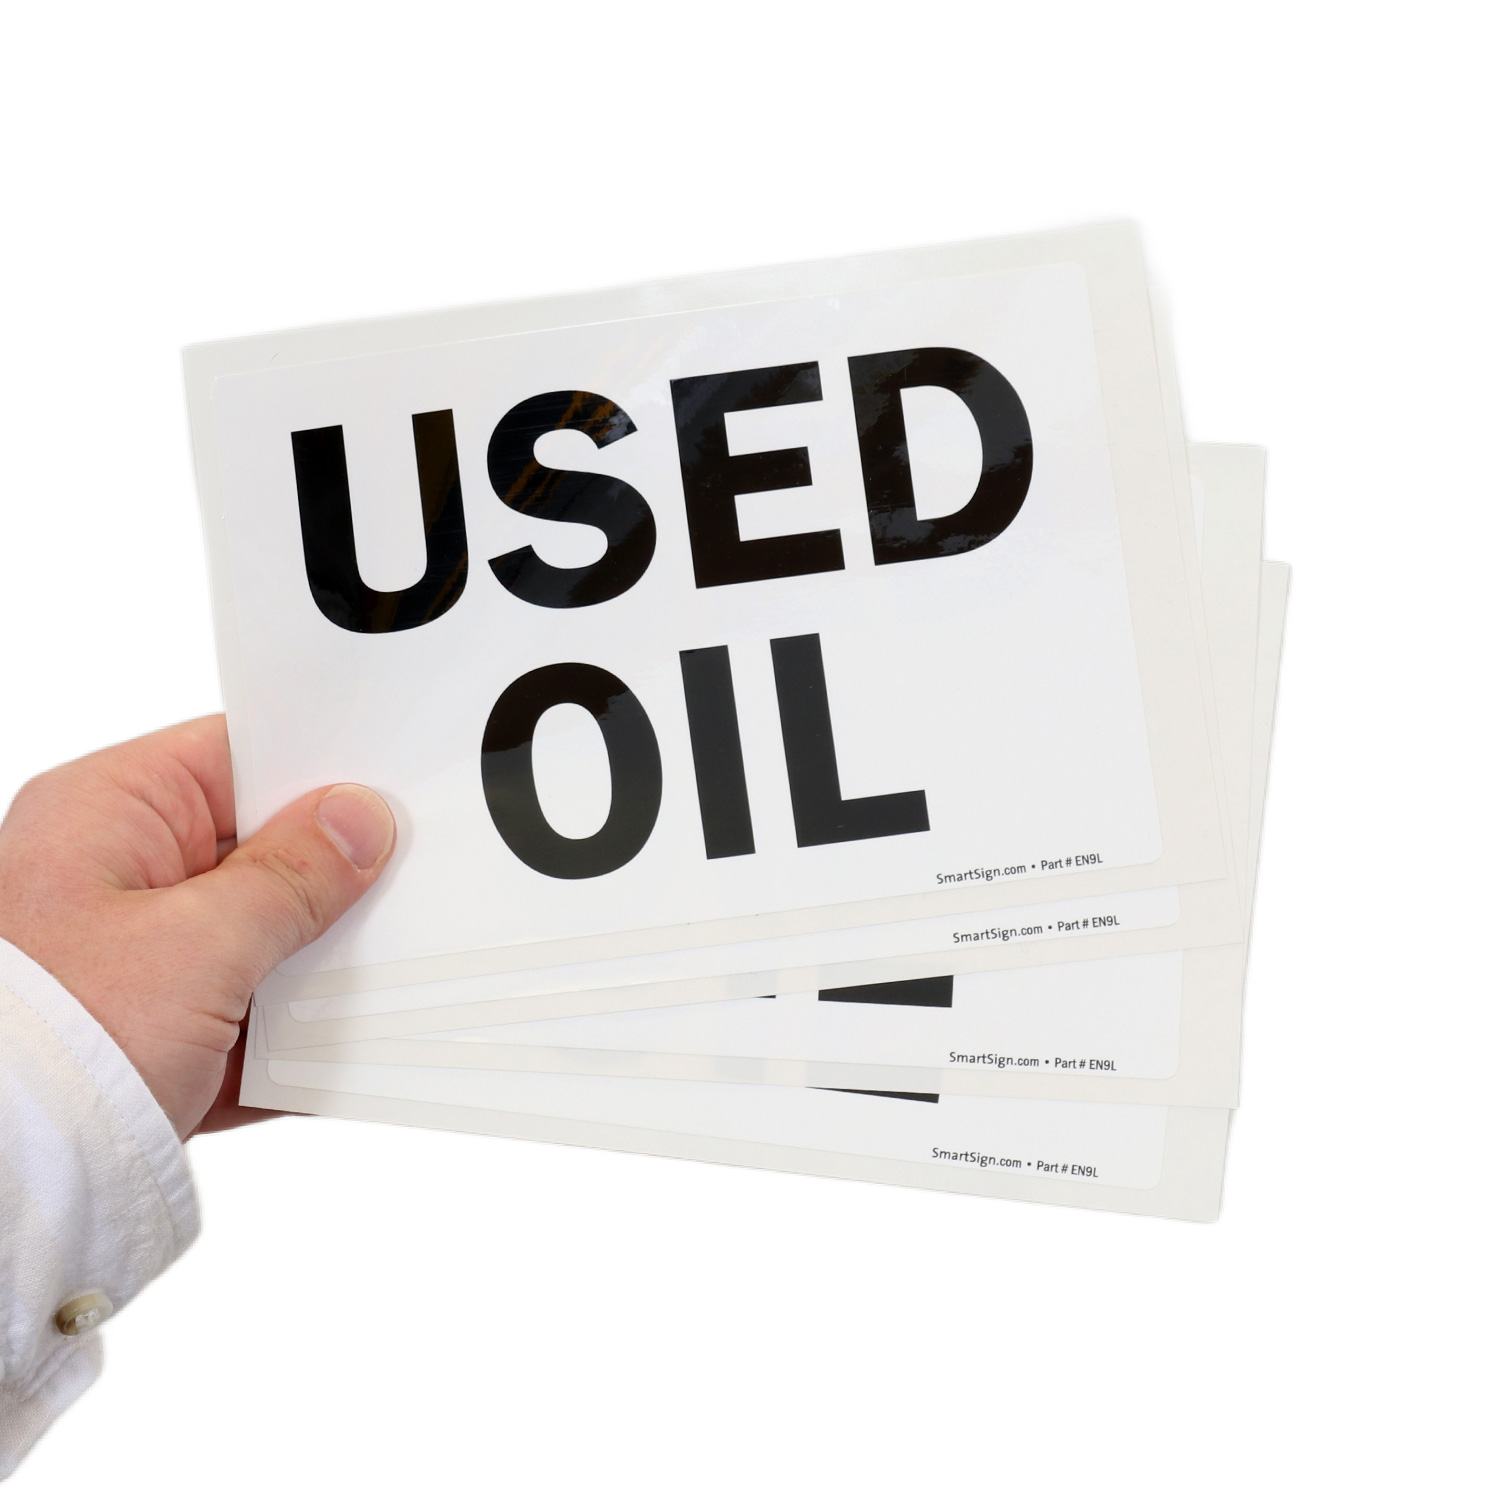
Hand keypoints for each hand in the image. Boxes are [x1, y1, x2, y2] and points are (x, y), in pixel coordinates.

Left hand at [0, 715, 394, 1138]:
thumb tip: (359, 819)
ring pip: (259, 936)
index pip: (238, 757)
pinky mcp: (153, 1032)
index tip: (395, 796)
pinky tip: (341, 1050)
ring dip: (313, 967)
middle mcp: (115, 874)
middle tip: (403, 892)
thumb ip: (292, 876)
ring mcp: (135, 956)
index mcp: (106, 814)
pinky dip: (291, 1035)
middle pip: (257, 849)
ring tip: (377, 979)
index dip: (319, 771)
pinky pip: (246, 1012)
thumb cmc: (51, 1049)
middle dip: (330, 882)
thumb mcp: (198, 945)